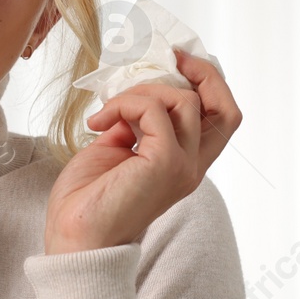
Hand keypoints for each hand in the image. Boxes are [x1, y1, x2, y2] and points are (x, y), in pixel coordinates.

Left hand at [44, 49, 240, 253]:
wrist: (75, 240)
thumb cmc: (87, 201)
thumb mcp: (114, 150)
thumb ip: (133, 125)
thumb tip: (133, 101)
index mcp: (184, 164)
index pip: (220, 116)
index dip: (205, 82)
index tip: (172, 61)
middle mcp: (192, 166)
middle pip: (224, 106)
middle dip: (200, 71)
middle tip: (167, 58)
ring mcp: (182, 166)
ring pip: (185, 99)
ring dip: (141, 91)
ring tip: (109, 110)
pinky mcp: (165, 163)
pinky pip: (154, 110)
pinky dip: (125, 104)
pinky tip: (99, 123)